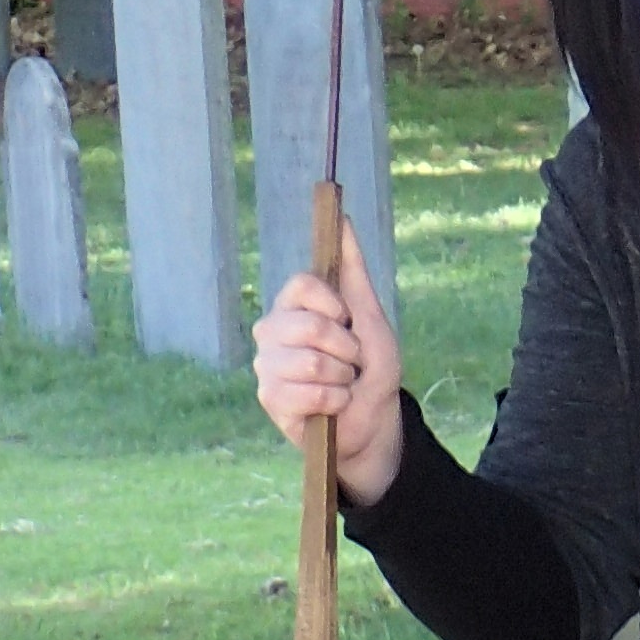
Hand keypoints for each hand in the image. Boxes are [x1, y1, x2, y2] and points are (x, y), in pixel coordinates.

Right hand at [252, 217, 404, 502]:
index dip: (331, 304)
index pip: (300, 285)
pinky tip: (332, 404)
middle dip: (346, 348)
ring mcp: (267, 364)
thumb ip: (352, 270)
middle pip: (308, 325)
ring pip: (309, 362)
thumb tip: (343, 219)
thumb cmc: (370, 367)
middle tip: (351, 361)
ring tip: (342, 383)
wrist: (372, 420)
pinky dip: (334, 400)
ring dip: (342, 378)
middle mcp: (273, 330)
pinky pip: (307, 393)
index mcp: (295, 305)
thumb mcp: (370, 316)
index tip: (347, 319)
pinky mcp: (269, 398)